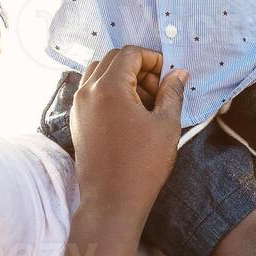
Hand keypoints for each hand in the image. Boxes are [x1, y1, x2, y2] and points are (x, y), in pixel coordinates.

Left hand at [70, 47, 187, 225]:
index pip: (130, 53)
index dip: (153, 60)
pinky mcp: (76, 121)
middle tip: (158, 90)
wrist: (111, 201)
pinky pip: (91, 91)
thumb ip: (172, 94)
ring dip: (122, 77)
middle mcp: (88, 91)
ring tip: (143, 102)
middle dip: (138, 67)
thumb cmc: (142, 165)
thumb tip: (178, 74)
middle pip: (113, 59)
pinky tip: (129, 114)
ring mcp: (78, 106)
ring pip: (98, 73)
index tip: (168, 77)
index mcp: (109, 87)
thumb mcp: (166, 125)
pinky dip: (109, 91)